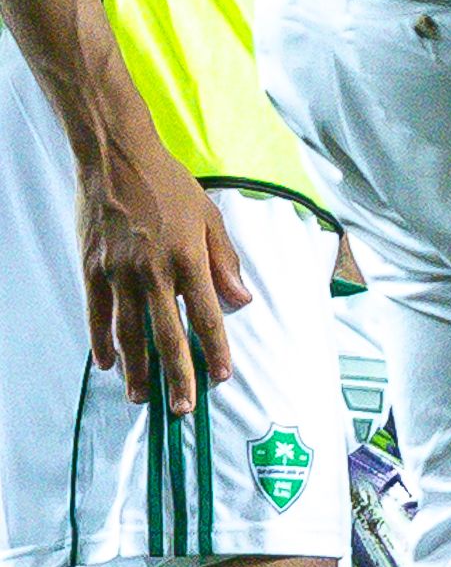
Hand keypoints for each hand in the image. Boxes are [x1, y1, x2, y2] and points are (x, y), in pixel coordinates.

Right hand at [82, 128, 246, 412]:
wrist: (117, 158)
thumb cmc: (169, 185)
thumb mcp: (210, 216)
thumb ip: (225, 261)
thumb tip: (242, 299)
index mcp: (188, 260)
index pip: (205, 316)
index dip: (214, 350)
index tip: (221, 377)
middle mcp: (153, 272)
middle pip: (166, 335)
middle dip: (176, 375)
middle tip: (180, 408)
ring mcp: (118, 273)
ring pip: (128, 332)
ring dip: (136, 368)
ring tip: (141, 397)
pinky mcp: (91, 268)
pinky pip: (96, 313)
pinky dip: (101, 340)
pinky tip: (107, 362)